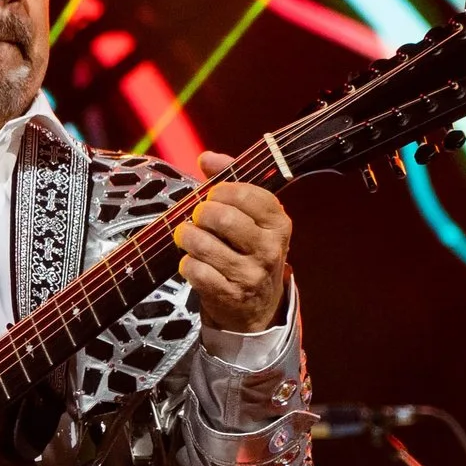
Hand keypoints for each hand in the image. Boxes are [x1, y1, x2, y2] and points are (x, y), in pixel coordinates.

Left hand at [174, 151, 291, 332]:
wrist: (256, 307)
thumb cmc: (249, 251)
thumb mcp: (251, 217)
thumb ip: (230, 182)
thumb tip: (206, 158)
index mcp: (279, 223)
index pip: (244, 193)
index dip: (219, 190)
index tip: (212, 196)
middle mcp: (269, 248)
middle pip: (221, 217)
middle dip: (200, 213)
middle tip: (197, 218)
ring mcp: (251, 274)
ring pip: (203, 243)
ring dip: (186, 237)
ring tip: (187, 236)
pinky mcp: (230, 295)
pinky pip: (195, 270)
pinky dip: (186, 264)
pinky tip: (192, 263)